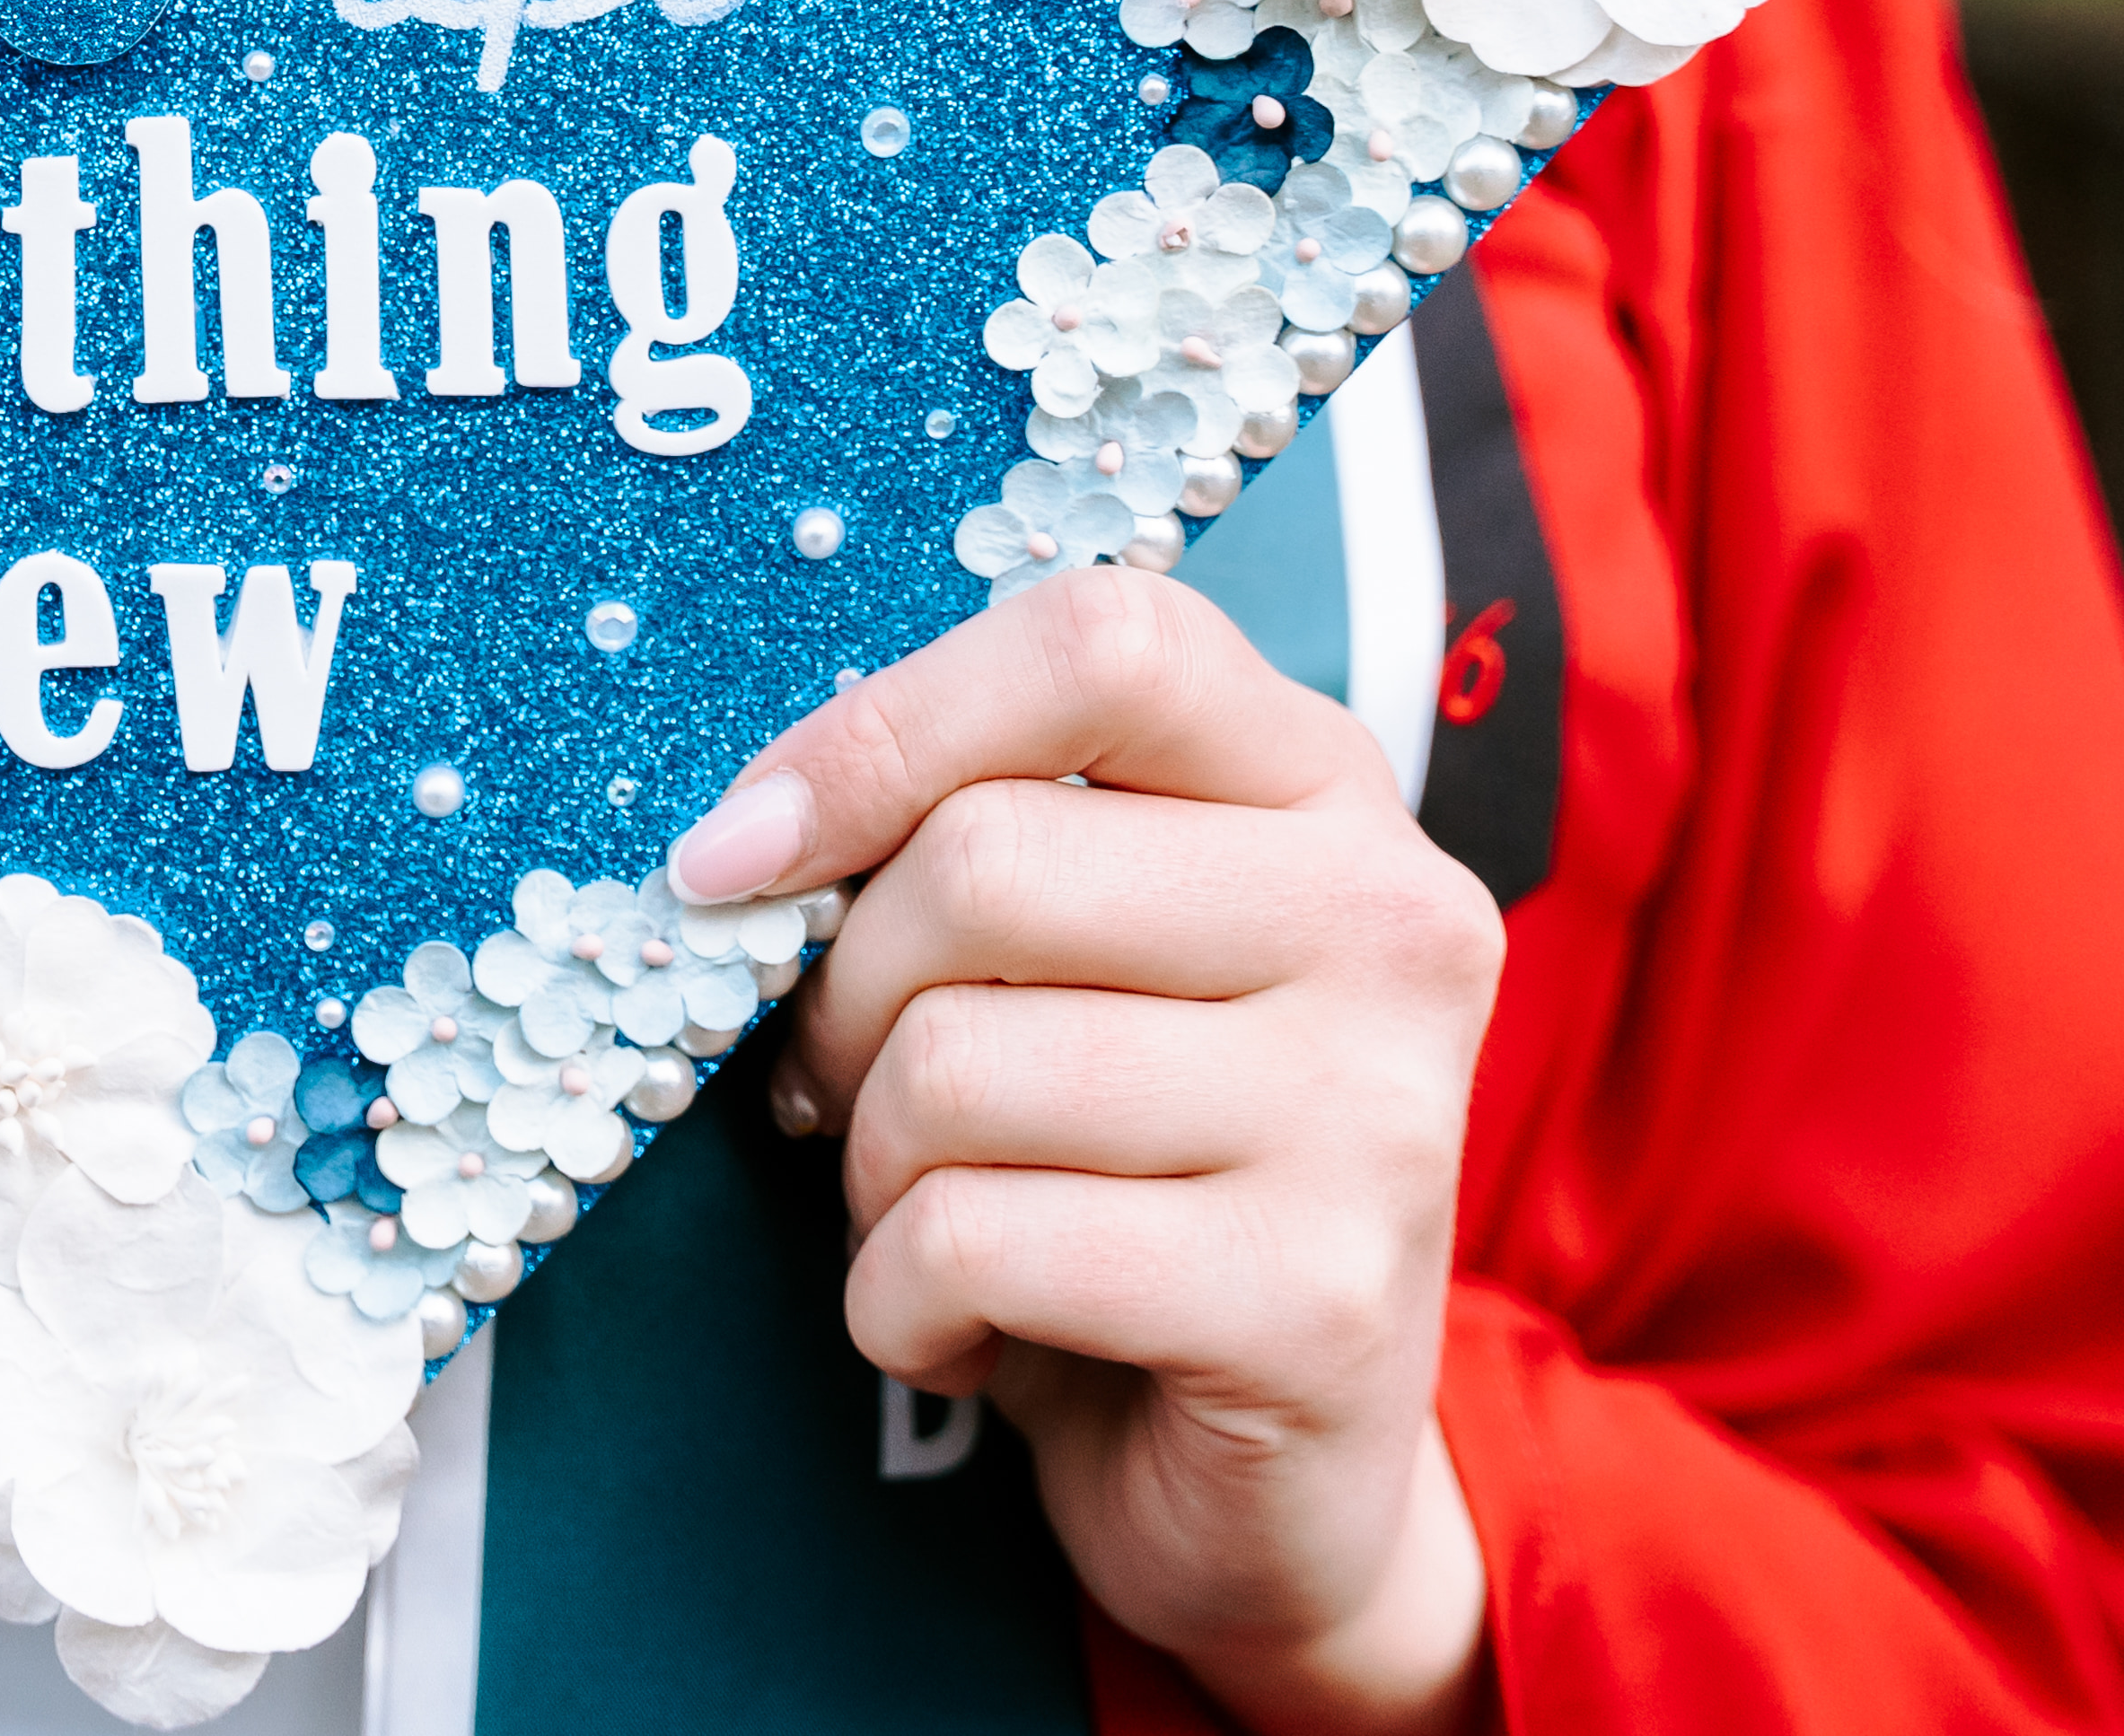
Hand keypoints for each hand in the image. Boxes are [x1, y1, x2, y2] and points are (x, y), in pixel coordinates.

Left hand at [668, 569, 1502, 1735]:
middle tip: (846, 1096)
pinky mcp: (1316, 1302)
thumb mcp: (1074, 963)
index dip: (880, 729)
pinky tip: (965, 1333)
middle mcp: (1390, 922)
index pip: (1101, 640)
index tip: (741, 853)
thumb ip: (968, 842)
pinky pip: (973, 1242)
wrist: (1277, 1482)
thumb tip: (733, 842)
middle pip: (983, 861)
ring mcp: (1374, 1113)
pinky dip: (898, 1305)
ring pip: (954, 1065)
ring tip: (932, 1220)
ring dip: (868, 1172)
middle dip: (843, 1002)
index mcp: (1326, 790)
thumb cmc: (1125, 1175)